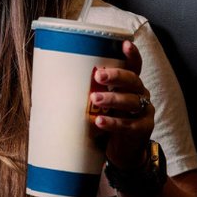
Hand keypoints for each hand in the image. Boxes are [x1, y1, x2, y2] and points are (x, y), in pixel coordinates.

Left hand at [89, 40, 154, 170]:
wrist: (121, 152)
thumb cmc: (106, 121)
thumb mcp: (100, 104)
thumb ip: (89, 91)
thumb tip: (52, 81)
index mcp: (130, 84)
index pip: (135, 65)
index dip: (132, 54)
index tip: (124, 44)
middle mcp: (140, 94)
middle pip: (132, 80)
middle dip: (116, 76)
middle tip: (98, 75)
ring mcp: (144, 112)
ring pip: (130, 101)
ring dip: (112, 98)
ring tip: (94, 99)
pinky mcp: (142, 129)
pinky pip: (128, 124)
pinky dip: (113, 122)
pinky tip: (99, 122)